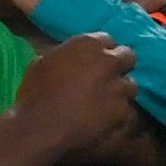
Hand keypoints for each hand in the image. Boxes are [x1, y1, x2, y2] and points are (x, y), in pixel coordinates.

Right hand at [14, 33, 138, 154]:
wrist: (42, 126)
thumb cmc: (35, 91)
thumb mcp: (44, 62)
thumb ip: (66, 56)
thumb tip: (72, 59)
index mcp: (87, 44)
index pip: (107, 39)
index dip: (101, 50)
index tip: (94, 60)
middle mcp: (109, 61)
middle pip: (127, 57)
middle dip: (119, 65)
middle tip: (106, 77)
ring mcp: (119, 87)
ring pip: (130, 85)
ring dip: (120, 90)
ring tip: (106, 101)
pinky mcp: (124, 111)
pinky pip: (127, 109)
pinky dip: (118, 112)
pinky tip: (105, 118)